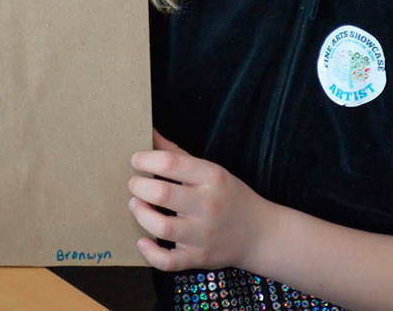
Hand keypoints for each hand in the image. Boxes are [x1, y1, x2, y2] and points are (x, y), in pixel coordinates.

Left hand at [128, 130, 273, 271]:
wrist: (259, 233)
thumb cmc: (228, 196)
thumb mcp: (211, 170)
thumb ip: (177, 155)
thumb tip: (149, 132)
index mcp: (212, 177)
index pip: (170, 163)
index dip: (145, 160)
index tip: (136, 161)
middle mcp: (208, 205)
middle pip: (162, 193)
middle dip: (138, 186)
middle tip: (134, 184)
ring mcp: (204, 234)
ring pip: (161, 227)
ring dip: (141, 214)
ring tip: (136, 205)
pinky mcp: (199, 258)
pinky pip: (168, 261)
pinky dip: (150, 252)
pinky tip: (143, 240)